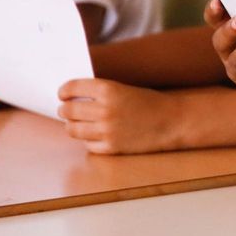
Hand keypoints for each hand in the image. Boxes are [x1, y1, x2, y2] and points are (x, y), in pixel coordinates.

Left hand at [57, 78, 180, 153]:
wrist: (173, 121)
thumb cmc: (150, 103)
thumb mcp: (123, 89)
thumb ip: (99, 93)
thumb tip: (71, 99)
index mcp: (108, 90)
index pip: (72, 88)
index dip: (64, 91)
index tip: (62, 94)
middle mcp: (104, 110)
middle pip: (68, 111)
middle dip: (64, 110)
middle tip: (66, 110)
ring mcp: (107, 130)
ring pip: (72, 130)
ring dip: (72, 125)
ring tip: (77, 123)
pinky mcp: (112, 147)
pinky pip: (87, 144)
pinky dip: (87, 139)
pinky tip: (93, 134)